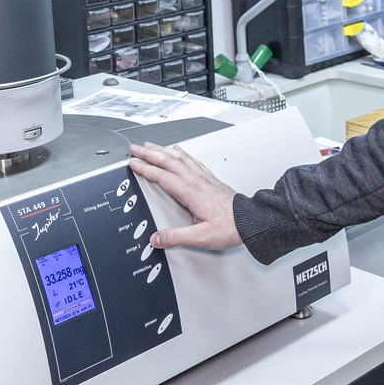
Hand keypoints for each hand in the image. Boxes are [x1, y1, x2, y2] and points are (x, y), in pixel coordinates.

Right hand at [127, 142, 241, 249]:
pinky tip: (179, 150)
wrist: (250, 220)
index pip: (162, 177)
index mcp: (190, 193)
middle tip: (135, 148)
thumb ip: (176, 237)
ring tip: (151, 145)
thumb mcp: (200, 237)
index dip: (145, 169)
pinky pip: (192, 160)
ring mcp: (204, 178)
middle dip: (149, 153)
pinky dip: (182, 153)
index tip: (133, 163)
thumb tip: (157, 239)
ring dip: (163, 150)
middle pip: (168, 161)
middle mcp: (196, 181)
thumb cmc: (229, 227)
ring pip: (179, 158)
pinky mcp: (211, 179)